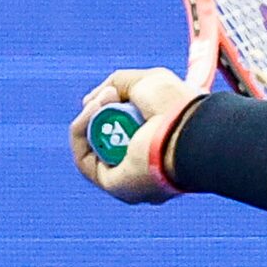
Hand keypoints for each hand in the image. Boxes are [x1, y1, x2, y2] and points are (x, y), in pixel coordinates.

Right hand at [72, 67, 201, 202]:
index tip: (113, 91)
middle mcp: (144, 163)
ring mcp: (127, 176)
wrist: (187, 132)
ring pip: (91, 146)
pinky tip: (92, 109)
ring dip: (90, 117)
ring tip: (105, 99)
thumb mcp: (148, 81)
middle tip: (109, 94)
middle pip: (104, 136)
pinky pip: (83, 158)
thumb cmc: (178, 107)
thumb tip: (91, 102)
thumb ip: (118, 84)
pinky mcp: (111, 184)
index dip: (110, 107)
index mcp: (159, 143)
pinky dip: (80, 131)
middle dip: (99, 111)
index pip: (125, 127)